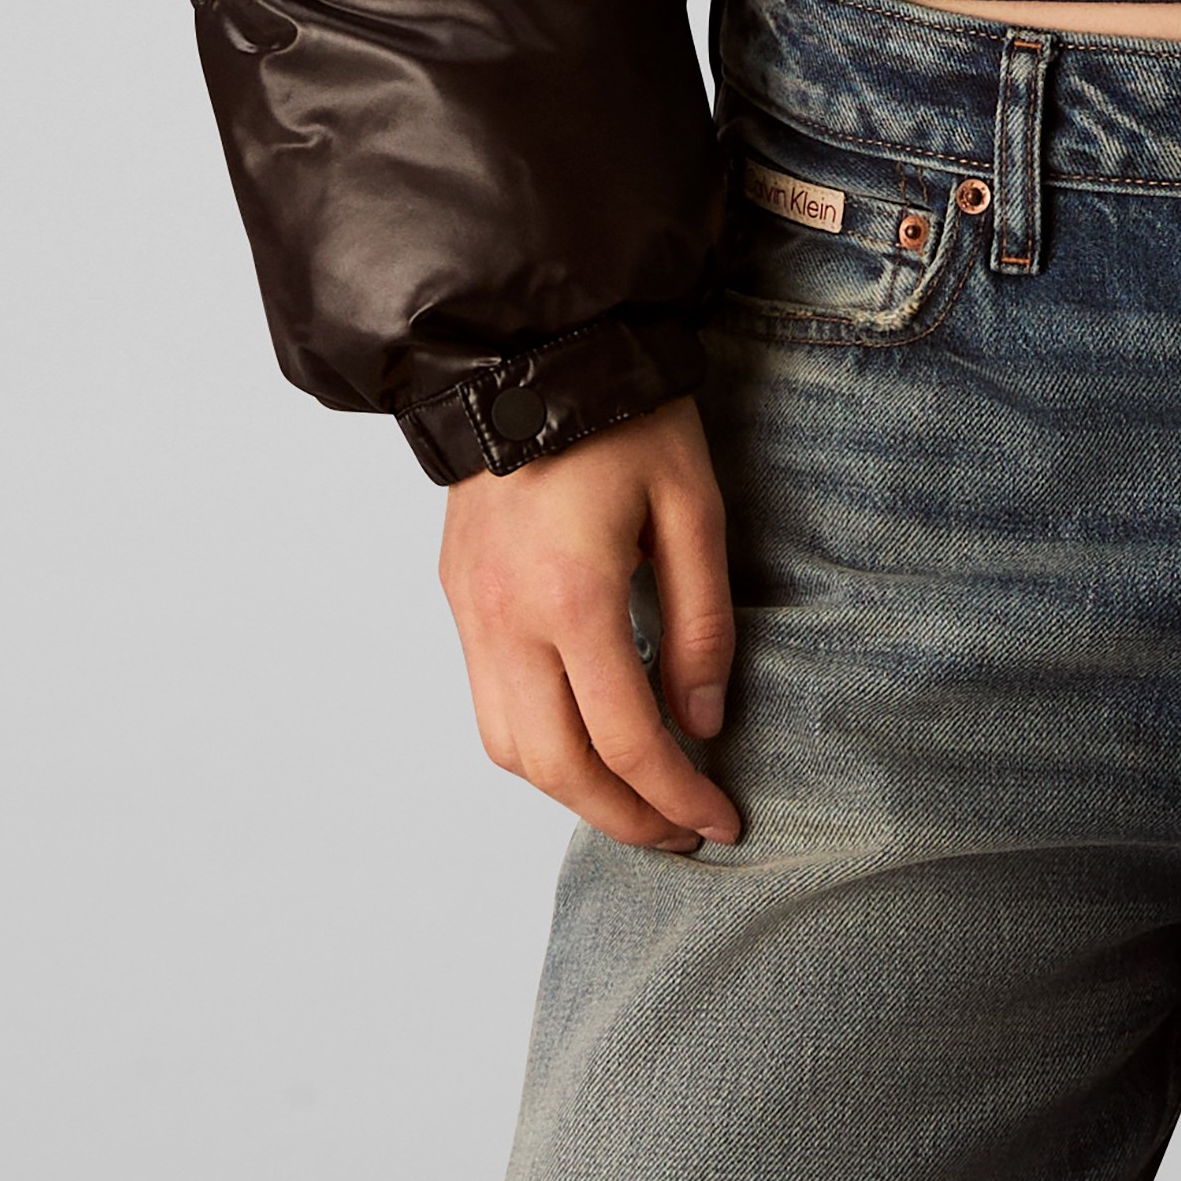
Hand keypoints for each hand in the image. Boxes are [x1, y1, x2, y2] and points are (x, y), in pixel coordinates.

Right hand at [437, 394, 741, 854]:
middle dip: (626, 818)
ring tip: (638, 801)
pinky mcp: (457, 598)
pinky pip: (487, 705)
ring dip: (573, 794)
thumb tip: (703, 722)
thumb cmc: (626, 415)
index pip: (628, 739)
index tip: (723, 821)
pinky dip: (536, 747)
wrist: (530, 347)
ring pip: (510, 750)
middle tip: (684, 834)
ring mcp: (471, 612)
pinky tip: (586, 742)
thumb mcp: (694, 505)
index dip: (680, 795)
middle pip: (560, 769)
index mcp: (573, 596)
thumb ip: (702, 620)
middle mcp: (507, 618)